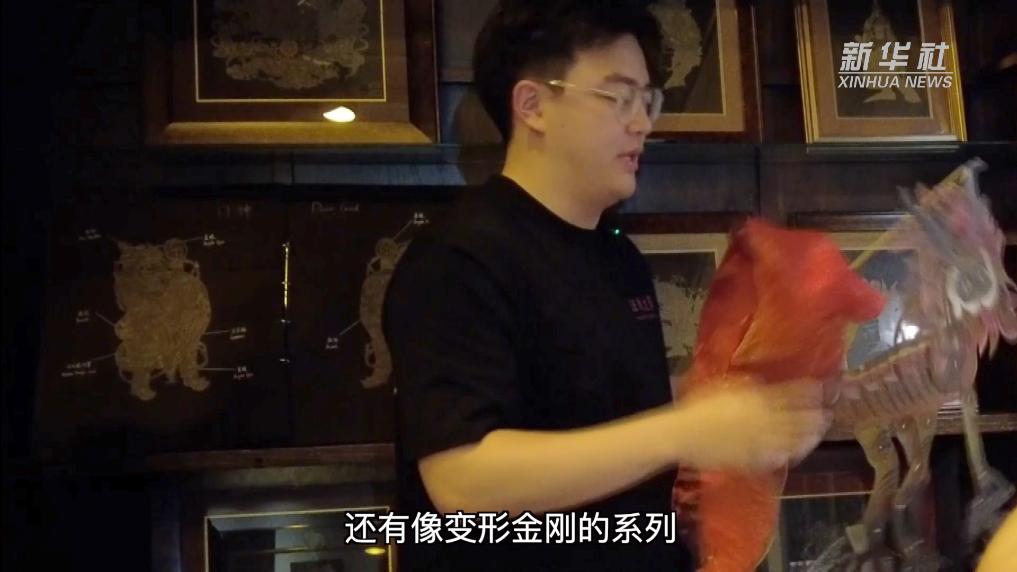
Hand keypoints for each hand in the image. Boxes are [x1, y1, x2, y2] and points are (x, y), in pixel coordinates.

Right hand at [669, 376, 830, 471]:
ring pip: (793, 440)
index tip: (821, 389)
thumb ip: (745, 386)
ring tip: (817, 435)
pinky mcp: (753, 459)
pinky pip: (777, 457)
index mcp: (757, 399)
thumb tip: (761, 384)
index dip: (809, 391)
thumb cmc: (698, 406)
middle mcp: (764, 420)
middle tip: (827, 415)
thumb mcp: (722, 386)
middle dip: (815, 417)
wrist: (685, 434)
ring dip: (808, 437)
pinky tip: (793, 452)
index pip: (791, 394)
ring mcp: (760, 441)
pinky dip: (789, 454)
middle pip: (798, 419)